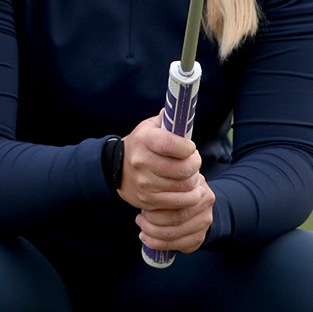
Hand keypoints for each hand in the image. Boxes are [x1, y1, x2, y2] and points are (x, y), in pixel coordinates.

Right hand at [119, 114, 214, 253]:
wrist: (117, 169)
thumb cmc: (143, 144)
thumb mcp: (152, 127)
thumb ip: (169, 119)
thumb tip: (183, 109)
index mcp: (144, 140)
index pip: (169, 144)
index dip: (187, 147)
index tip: (190, 147)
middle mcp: (141, 162)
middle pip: (181, 169)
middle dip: (195, 164)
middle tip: (194, 161)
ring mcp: (144, 183)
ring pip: (183, 186)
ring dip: (194, 180)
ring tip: (191, 174)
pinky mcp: (148, 200)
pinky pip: (179, 202)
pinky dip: (191, 196)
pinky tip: (192, 189)